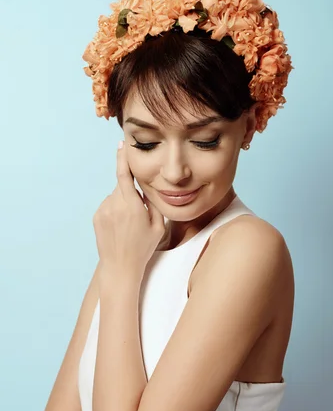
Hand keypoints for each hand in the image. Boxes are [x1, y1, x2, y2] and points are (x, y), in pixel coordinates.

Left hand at [93, 141, 164, 277]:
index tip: (122, 145)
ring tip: (129, 226)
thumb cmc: (142, 248)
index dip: (123, 158)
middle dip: (131, 194)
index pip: (124, 176)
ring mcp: (103, 211)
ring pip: (115, 197)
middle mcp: (115, 205)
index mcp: (132, 206)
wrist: (120, 266)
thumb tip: (146, 190)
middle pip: (122, 187)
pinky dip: (115, 211)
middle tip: (139, 214)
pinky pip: (108, 206)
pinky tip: (120, 228)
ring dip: (123, 203)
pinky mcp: (97, 216)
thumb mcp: (158, 226)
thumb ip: (152, 204)